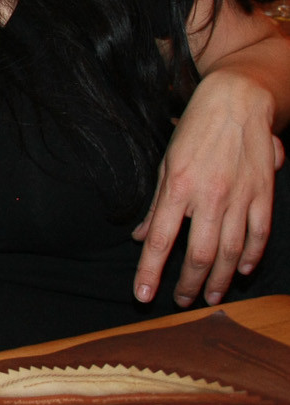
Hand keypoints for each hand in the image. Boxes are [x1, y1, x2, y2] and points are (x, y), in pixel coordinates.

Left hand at [132, 70, 281, 306]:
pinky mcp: (264, 194)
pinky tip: (242, 270)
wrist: (237, 102)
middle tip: (181, 302)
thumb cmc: (194, 131)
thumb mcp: (165, 165)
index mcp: (178, 188)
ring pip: (231, 251)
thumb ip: (155, 207)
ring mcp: (240, 197)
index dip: (150, 271)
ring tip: (209, 295)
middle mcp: (209, 196)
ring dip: (219, 278)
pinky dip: (251, 256)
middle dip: (188, 283)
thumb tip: (140, 238)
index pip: (160, 241)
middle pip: (199, 254)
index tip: (142, 295)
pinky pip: (258, 234)